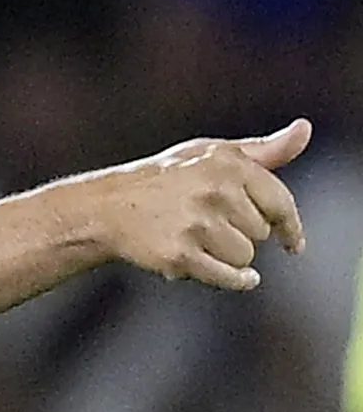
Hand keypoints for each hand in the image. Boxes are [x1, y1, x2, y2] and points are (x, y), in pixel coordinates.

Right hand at [89, 121, 309, 290]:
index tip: (293, 244)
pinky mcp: (179, 255)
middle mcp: (215, 192)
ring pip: (244, 257)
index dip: (290, 226)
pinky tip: (241, 278)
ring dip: (229, 256)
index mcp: (228, 164)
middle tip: (211, 226)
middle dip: (242, 234)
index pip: (279, 202)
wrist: (107, 207)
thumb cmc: (166, 179)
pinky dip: (237, 280)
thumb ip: (263, 150)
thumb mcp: (213, 154)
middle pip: (261, 233)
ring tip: (201, 242)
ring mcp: (196, 225)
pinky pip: (227, 276)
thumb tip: (304, 131)